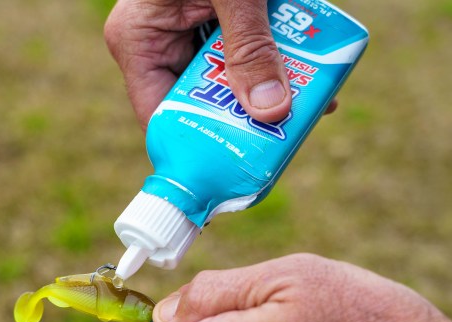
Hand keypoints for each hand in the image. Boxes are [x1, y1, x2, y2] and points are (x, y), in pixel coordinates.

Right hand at [104, 0, 295, 129]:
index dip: (196, 147)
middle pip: (200, 102)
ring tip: (312, 103)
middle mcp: (158, 45)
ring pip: (226, 80)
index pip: (160, 118)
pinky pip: (239, 53)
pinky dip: (271, 60)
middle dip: (245, 117)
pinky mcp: (210, 21)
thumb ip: (249, 46)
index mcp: (139, 42)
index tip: (237, 170)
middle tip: (289, 133)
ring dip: (267, 88)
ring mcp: (184, 33)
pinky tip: (308, 69)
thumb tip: (271, 111)